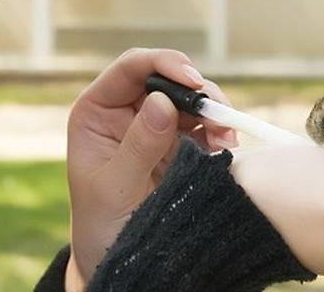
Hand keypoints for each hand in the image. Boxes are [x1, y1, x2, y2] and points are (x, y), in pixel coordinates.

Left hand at [64, 48, 237, 288]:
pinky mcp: (178, 143)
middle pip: (167, 77)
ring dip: (213, 111)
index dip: (163, 64)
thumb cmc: (101, 223)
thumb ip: (138, 145)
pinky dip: (219, 130)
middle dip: (197, 91)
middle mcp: (126, 110)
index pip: (130, 67)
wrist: (120, 261)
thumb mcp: (114, 188)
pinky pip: (204, 124)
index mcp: (97, 110)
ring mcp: (155, 124)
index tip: (192, 81)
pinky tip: (224, 147)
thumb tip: (162, 101)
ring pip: (190, 98)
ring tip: (225, 138)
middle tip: (219, 113)